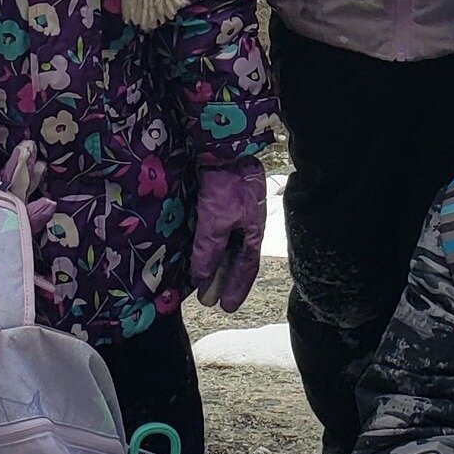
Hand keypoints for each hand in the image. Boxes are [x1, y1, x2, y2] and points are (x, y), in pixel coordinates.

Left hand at [191, 158, 266, 311]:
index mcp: (253, 231)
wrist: (224, 146)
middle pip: (237, 258)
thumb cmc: (226, 184)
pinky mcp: (225, 199)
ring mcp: (237, 210)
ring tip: (202, 277)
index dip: (236, 288)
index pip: (246, 267)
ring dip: (216, 262)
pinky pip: (219, 229)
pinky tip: (200, 246)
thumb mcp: (216, 221)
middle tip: (210, 299)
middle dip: (224, 279)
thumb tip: (202, 280)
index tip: (226, 307)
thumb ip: (210, 250)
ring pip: (228, 244)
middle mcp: (247, 223)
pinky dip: (211, 243)